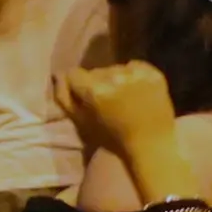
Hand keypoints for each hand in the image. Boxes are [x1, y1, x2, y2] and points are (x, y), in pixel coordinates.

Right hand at [61, 59, 179, 160]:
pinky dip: (133, 76)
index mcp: (94, 90)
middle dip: (97, 83)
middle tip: (106, 101)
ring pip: (115, 68)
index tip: (85, 99)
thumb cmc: (112, 139)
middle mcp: (114, 77)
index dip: (77, 86)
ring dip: (115, 80)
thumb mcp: (80, 123)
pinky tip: (136, 90)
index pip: (74, 73)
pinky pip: (134, 66)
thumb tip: (58, 76)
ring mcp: (136, 74)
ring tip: (122, 97)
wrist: (151, 145)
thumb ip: (64, 98)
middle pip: (96, 71)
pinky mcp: (153, 73)